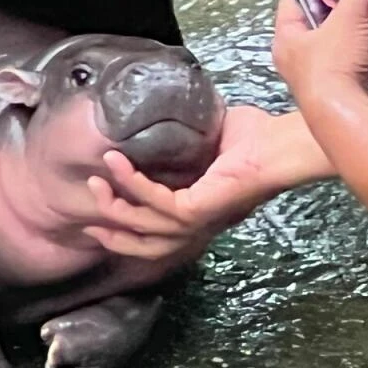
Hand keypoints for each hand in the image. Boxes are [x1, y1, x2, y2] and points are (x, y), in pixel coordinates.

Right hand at [82, 106, 285, 259]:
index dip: (126, 233)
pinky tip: (116, 161)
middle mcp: (198, 225)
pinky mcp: (196, 210)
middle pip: (145, 245)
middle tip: (88, 217)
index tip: (98, 221)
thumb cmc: (255, 139)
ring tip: (95, 181)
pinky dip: (131, 181)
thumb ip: (184, 144)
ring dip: (114, 205)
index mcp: (200, 213)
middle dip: (113, 233)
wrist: (280, 144)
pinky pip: (154, 199)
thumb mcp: (208, 142)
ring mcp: (197, 221)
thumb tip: (161, 123)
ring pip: (142, 225)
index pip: (157, 236)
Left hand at [272, 0, 367, 108]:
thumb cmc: (333, 65)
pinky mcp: (355, 110)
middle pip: (332, 35)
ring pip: (364, 64)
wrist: (346, 123)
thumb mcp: (348, 16)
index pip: (293, 4)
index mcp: (289, 42)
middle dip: (362, 21)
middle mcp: (305, 67)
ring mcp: (331, 90)